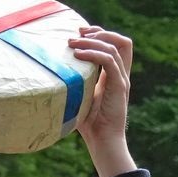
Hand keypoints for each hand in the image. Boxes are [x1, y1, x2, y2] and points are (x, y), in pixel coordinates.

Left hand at [70, 27, 136, 176]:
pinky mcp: (119, 86)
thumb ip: (77, 82)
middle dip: (99, 32)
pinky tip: (78, 55)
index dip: (100, 34)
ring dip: (93, 41)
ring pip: (115, 47)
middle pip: (121, 41)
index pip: (117, 46)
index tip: (80, 33)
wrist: (103, 142)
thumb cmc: (89, 124)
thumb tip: (55, 72)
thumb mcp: (81, 96)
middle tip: (77, 33)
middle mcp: (121, 76)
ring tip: (73, 43)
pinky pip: (109, 61)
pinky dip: (93, 54)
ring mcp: (122, 80)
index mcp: (114, 76)